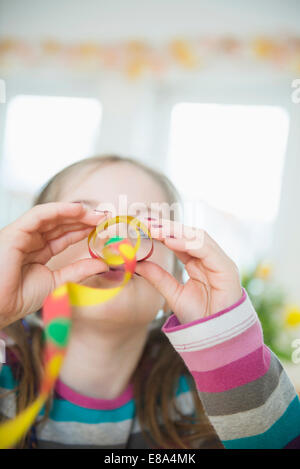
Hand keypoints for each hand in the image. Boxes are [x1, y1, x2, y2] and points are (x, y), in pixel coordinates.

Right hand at [0, 202, 108, 328]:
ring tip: (97, 214)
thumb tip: (103, 264)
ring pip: (52, 216)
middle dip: (83, 220)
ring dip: (75, 213)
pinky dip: (59, 210)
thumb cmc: (18, 298)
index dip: (83, 230)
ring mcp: (23, 234)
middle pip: (60, 224)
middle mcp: (30, 240)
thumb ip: (79, 271)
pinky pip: (40, 215)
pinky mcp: (16, 231)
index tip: (103, 228)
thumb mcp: (58, 282)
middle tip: (105, 218)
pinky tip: (78, 210)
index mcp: (38, 252)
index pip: (64, 236)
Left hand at [135, 218, 242, 323]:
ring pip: (198, 237)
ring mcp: (220, 262)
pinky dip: (188, 243)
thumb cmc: (198, 317)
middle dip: (167, 227)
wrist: (215, 337)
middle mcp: (210, 258)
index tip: (142, 227)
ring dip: (176, 231)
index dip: (161, 232)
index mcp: (198, 262)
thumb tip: (137, 263)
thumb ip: (158, 277)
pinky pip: (206, 249)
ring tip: (156, 229)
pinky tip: (170, 240)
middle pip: (189, 234)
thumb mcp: (172, 294)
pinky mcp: (227, 268)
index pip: (179, 240)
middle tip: (146, 222)